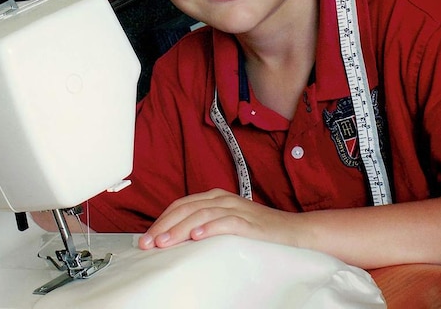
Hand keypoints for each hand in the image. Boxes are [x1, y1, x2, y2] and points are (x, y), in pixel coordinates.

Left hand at [137, 188, 298, 249]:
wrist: (294, 232)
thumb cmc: (259, 230)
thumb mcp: (225, 224)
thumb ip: (204, 226)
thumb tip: (175, 240)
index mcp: (214, 198)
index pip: (180, 206)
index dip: (161, 220)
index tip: (146, 238)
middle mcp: (222, 200)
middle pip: (185, 208)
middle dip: (164, 226)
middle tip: (149, 243)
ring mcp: (236, 209)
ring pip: (200, 214)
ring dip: (180, 229)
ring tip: (165, 242)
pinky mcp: (249, 222)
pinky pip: (226, 222)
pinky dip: (209, 228)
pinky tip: (197, 237)